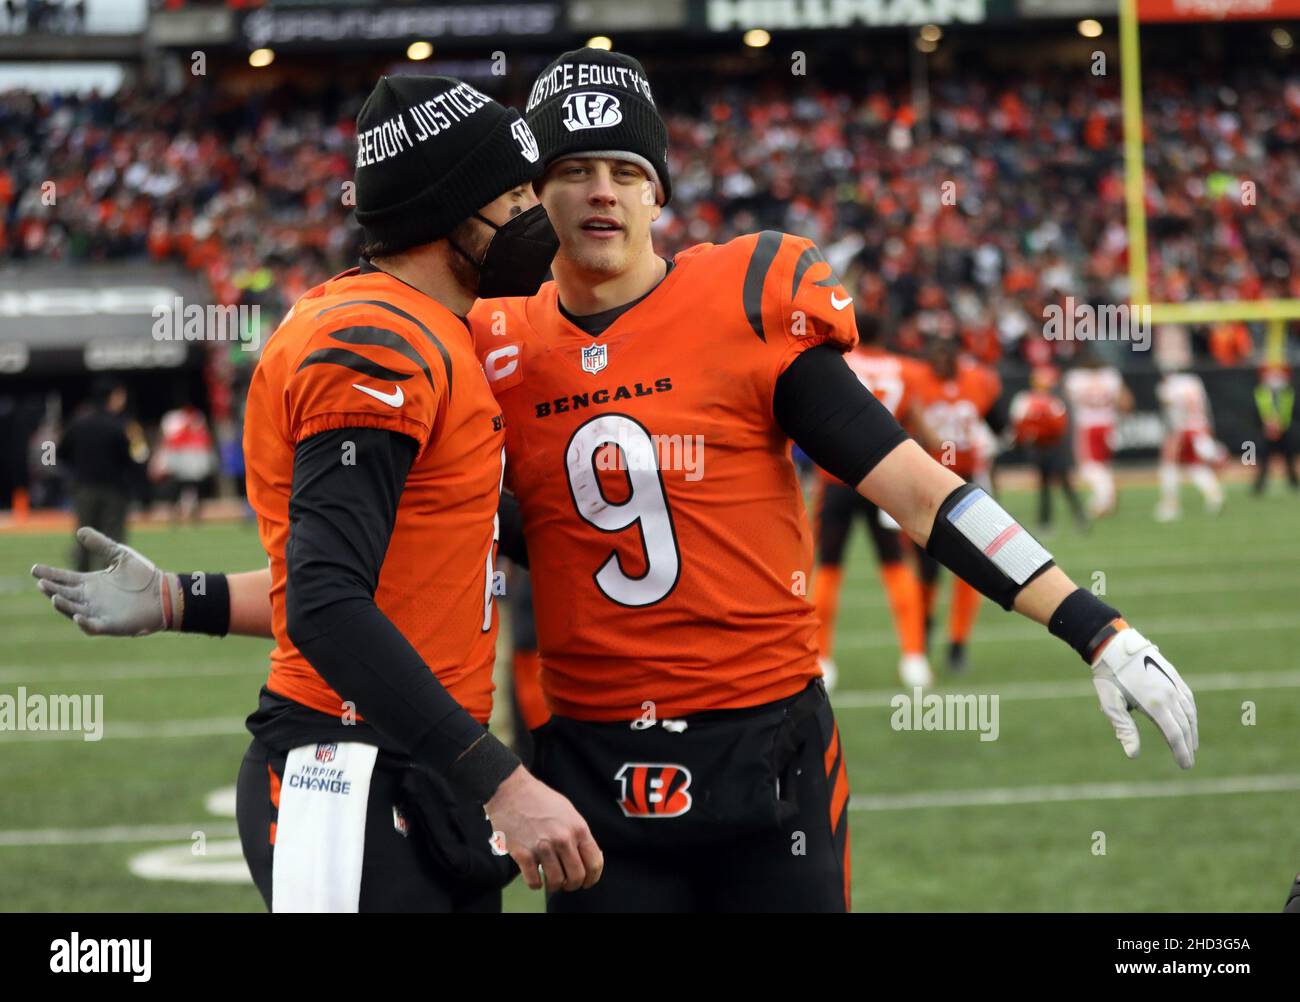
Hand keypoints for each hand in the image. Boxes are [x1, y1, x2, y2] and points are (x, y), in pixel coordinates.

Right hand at [31, 527, 170, 636]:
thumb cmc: (143, 576)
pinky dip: (84, 623)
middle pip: (64, 594)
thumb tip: (80, 531)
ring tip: (54, 596)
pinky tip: (78, 616)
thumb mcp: (120, 555)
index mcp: (90, 583)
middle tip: (41, 582)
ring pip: (73, 610)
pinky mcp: (109, 625)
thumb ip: (101, 544)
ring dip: (63, 605)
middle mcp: (90, 599)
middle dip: (51, 589)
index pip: (64, 579)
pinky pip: (92, 626)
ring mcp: (98, 613)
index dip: (49, 574)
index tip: (35, 568)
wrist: (164, 593)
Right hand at [485, 766, 603, 892]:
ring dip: (554, 886)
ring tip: (550, 881)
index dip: (592, 878)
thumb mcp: (568, 811)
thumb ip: (578, 833)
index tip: (587, 882)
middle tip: (567, 883)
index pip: (594, 863)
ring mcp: (543, 848)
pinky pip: (534, 882)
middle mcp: (563, 840)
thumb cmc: (540, 799)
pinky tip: (535, 876)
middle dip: (573, 885)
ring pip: (556, 882)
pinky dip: (536, 884)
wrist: (511, 791)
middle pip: (576, 877)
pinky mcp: (523, 855)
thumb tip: (586, 855)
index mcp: (578, 828)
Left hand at [1091, 627, 1197, 768]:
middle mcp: (1169, 695)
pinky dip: (1191, 713)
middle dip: (1187, 746)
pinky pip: (1188, 698)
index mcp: (1154, 704)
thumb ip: (1124, 729)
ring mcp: (1173, 684)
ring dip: (1192, 731)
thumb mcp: (1111, 704)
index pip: (1174, 735)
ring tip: (1192, 746)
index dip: (1181, 752)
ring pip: (1189, 713)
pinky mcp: (1173, 675)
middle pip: (1184, 726)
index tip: (1184, 766)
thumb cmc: (1109, 676)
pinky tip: (1191, 720)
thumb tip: (1133, 755)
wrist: (1114, 645)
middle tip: (1188, 763)